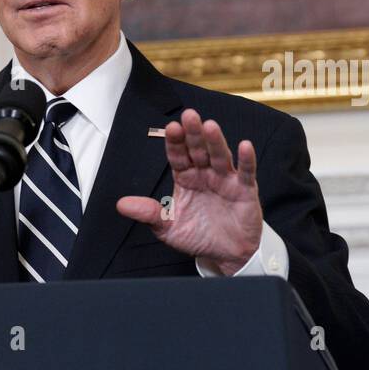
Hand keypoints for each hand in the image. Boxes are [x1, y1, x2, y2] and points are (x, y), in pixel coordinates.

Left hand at [116, 109, 262, 274]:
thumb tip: (121, 205)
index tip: (170, 128)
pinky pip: (246, 173)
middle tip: (189, 115)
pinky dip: (247, 160)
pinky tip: (244, 146)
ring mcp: (225, 180)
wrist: (225, 254)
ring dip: (215, 141)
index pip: (178, 156)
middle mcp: (205, 174)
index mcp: (185, 178)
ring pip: (220, 156)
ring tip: (209, 126)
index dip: (174, 142)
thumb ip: (148, 213)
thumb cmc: (197, 235)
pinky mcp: (245, 190)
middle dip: (193, 134)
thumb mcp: (167, 227)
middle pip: (198, 150)